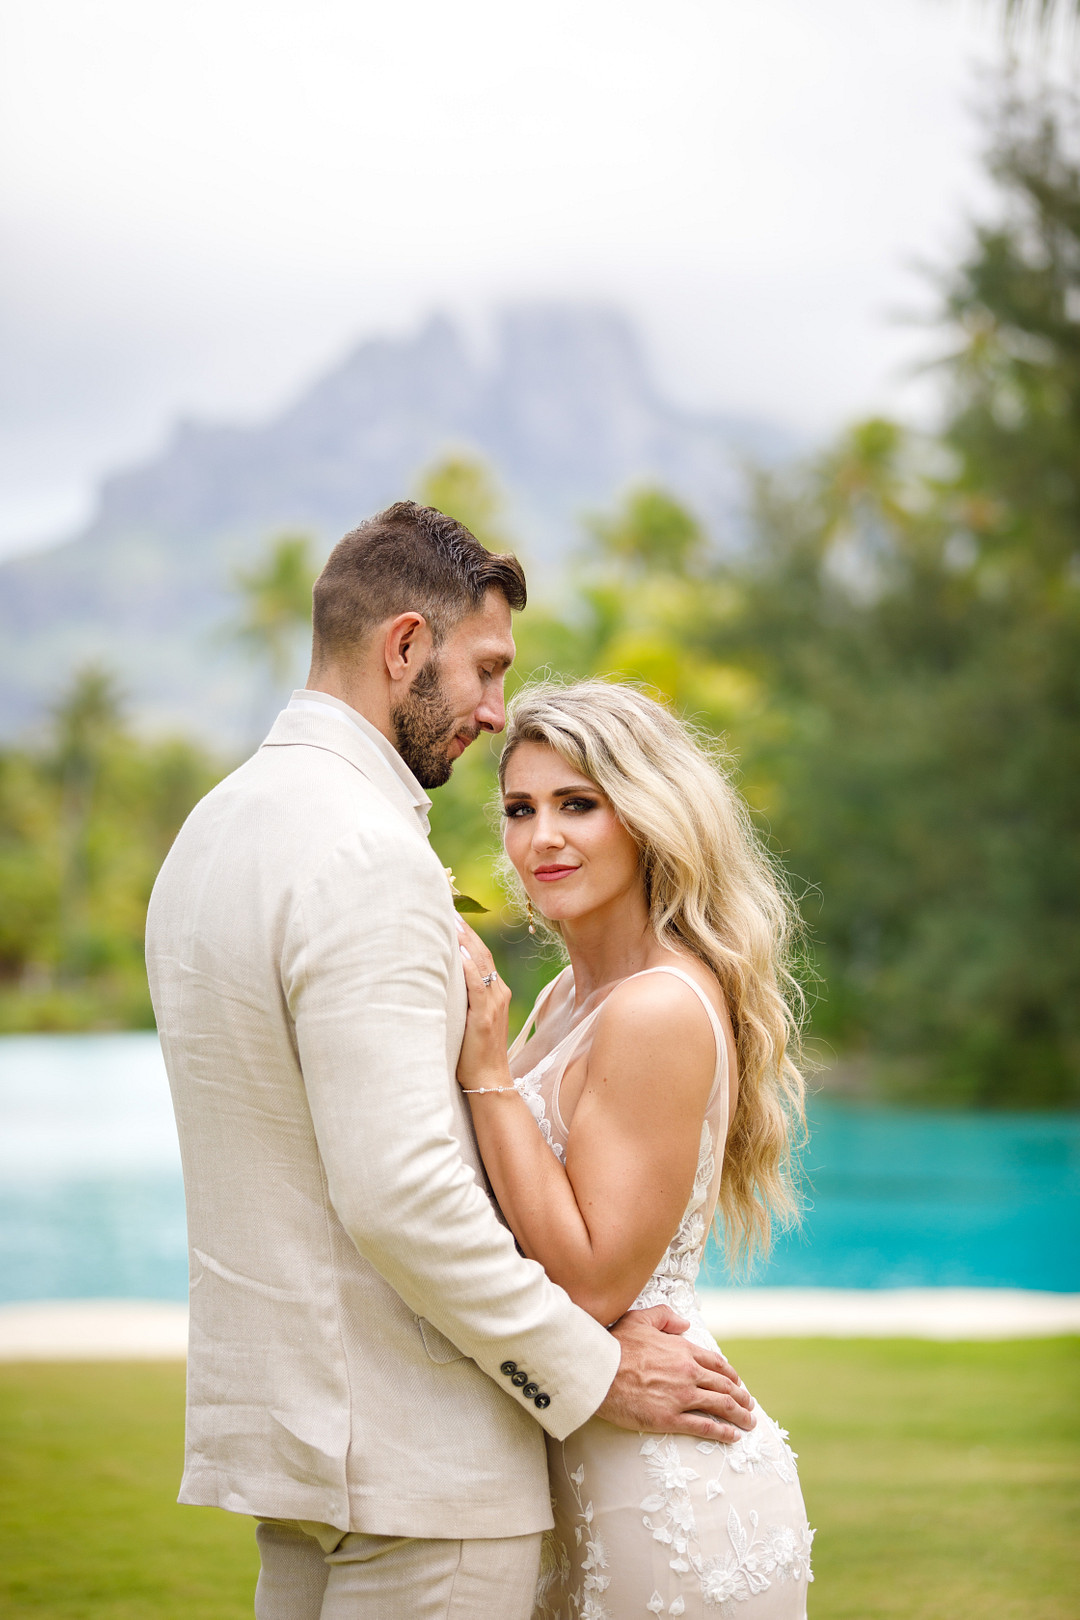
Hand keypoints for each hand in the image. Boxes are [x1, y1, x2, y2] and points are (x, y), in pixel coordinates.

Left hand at [455, 919, 513, 1090]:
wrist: (489, 1080)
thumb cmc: (474, 1052)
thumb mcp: (470, 1018)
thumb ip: (462, 998)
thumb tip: (439, 980)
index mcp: (496, 991)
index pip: (481, 955)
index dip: (467, 934)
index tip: (452, 915)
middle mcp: (498, 993)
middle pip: (481, 953)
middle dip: (465, 930)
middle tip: (448, 908)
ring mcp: (494, 1004)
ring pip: (480, 964)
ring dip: (464, 941)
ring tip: (450, 921)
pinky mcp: (485, 1017)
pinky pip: (477, 986)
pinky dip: (467, 968)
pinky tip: (456, 953)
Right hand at [597, 1305, 754, 1442]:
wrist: (599, 1371)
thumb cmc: (616, 1344)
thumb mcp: (640, 1319)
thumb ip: (665, 1317)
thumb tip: (685, 1324)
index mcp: (683, 1350)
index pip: (716, 1363)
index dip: (731, 1375)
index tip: (738, 1383)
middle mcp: (688, 1372)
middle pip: (724, 1386)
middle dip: (741, 1397)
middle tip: (749, 1405)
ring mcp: (681, 1396)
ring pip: (720, 1406)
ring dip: (739, 1415)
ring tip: (749, 1422)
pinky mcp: (670, 1418)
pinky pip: (704, 1426)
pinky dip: (723, 1432)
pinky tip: (733, 1436)